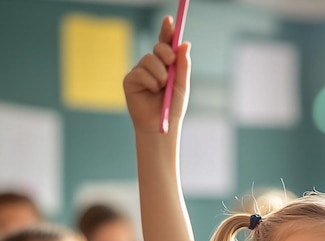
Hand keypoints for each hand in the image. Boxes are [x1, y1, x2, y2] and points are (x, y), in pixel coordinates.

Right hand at [123, 16, 190, 133]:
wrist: (160, 126)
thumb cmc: (172, 108)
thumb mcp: (181, 86)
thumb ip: (182, 66)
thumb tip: (185, 44)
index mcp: (166, 65)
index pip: (165, 44)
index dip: (167, 31)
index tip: (170, 20)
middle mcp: (152, 66)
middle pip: (158, 48)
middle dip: (165, 52)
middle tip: (171, 62)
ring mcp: (140, 71)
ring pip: (149, 60)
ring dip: (160, 74)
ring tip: (162, 88)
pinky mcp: (130, 79)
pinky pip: (141, 73)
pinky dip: (150, 82)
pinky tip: (151, 93)